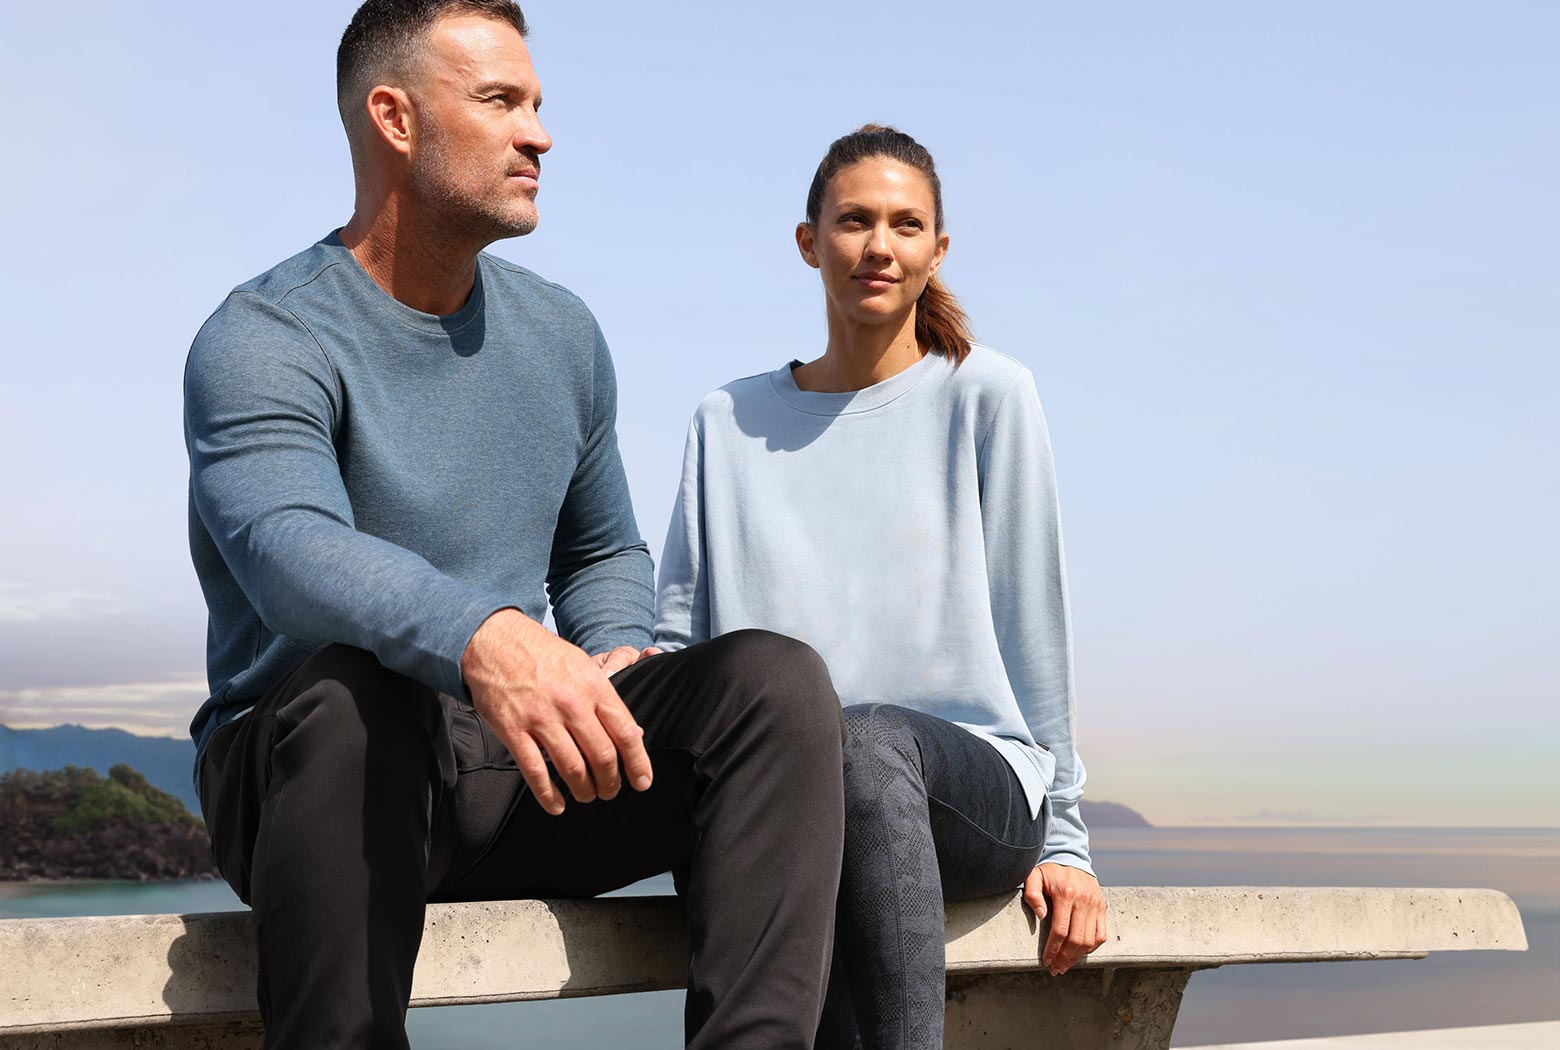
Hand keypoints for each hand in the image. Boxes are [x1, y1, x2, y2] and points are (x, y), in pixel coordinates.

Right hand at [461, 609, 652, 814]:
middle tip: (610, 791)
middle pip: (602, 755)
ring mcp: (540, 718)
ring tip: (587, 795)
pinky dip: (548, 795)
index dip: (638, 762)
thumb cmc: (545, 656)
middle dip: (611, 782)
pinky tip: (557, 805)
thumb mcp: (583, 667)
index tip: (643, 782)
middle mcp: (571, 703)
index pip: (625, 732)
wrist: (495, 641)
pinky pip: (535, 771)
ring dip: (584, 790)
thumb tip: (634, 733)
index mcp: (594, 686)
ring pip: (572, 768)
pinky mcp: (513, 730)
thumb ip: (606, 700)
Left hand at [1023, 862, 1106, 975]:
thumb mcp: (1034, 876)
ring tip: (1065, 965)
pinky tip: (1080, 954)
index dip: (1053, 949)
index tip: (1046, 961)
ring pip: (1090, 940)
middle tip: (1055, 969)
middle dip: (1064, 958)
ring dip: (1077, 957)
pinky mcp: (1102, 907)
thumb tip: (1041, 915)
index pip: (1060, 930)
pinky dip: (1092, 948)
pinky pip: (1101, 934)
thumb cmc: (1049, 871)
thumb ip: (1032, 894)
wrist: (1071, 857)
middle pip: (1076, 939)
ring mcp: (1096, 905)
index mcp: (1066, 894)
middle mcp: (1084, 901)